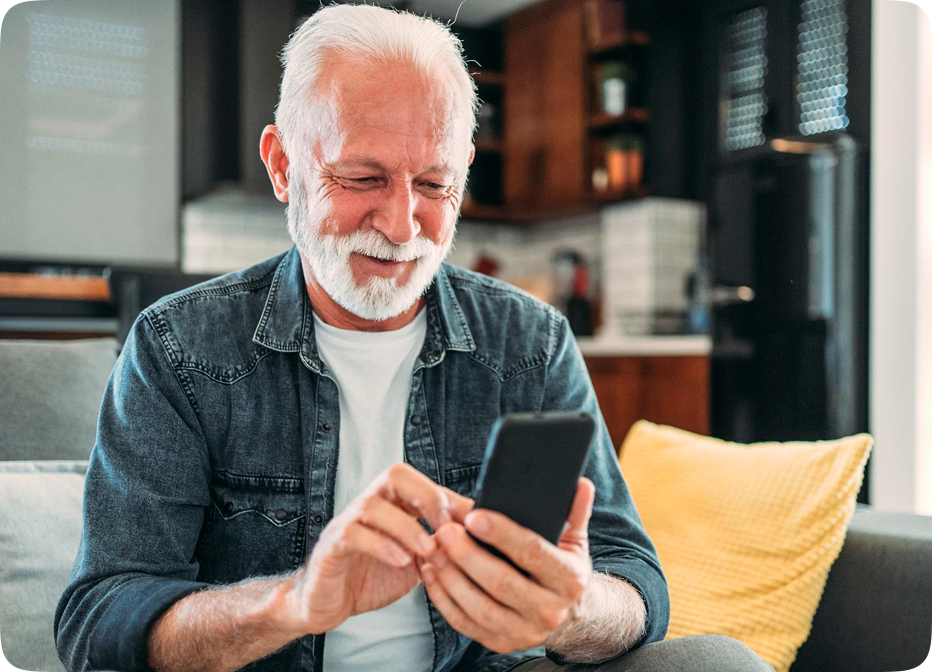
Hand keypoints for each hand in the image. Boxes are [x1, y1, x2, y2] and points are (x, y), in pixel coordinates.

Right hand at [283, 463, 473, 634]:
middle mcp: (370, 504)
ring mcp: (348, 522)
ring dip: (406, 527)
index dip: (450, 498)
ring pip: (374, 505)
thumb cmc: (373, 575)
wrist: (329, 602)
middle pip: (395, 475)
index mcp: (393, 504)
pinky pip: (354, 534)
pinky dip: (382, 545)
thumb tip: (480, 538)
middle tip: (446, 525)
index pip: (423, 483)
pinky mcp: (332, 545)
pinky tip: (401, 561)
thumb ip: (440, 545)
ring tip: (427, 549)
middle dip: (426, 496)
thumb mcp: (416, 560)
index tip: (476, 518)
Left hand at [418, 477, 595, 652]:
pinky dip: (444, 599)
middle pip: (501, 582)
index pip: (532, 552)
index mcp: (568, 578)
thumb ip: (574, 512)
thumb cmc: (563, 569)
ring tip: (435, 550)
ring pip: (480, 607)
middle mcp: (549, 609)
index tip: (474, 516)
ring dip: (451, 577)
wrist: (571, 616)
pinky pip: (466, 624)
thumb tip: (581, 484)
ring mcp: (525, 631)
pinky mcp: (502, 643)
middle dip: (468, 555)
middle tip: (445, 531)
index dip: (501, 534)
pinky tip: (432, 574)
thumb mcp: (574, 540)